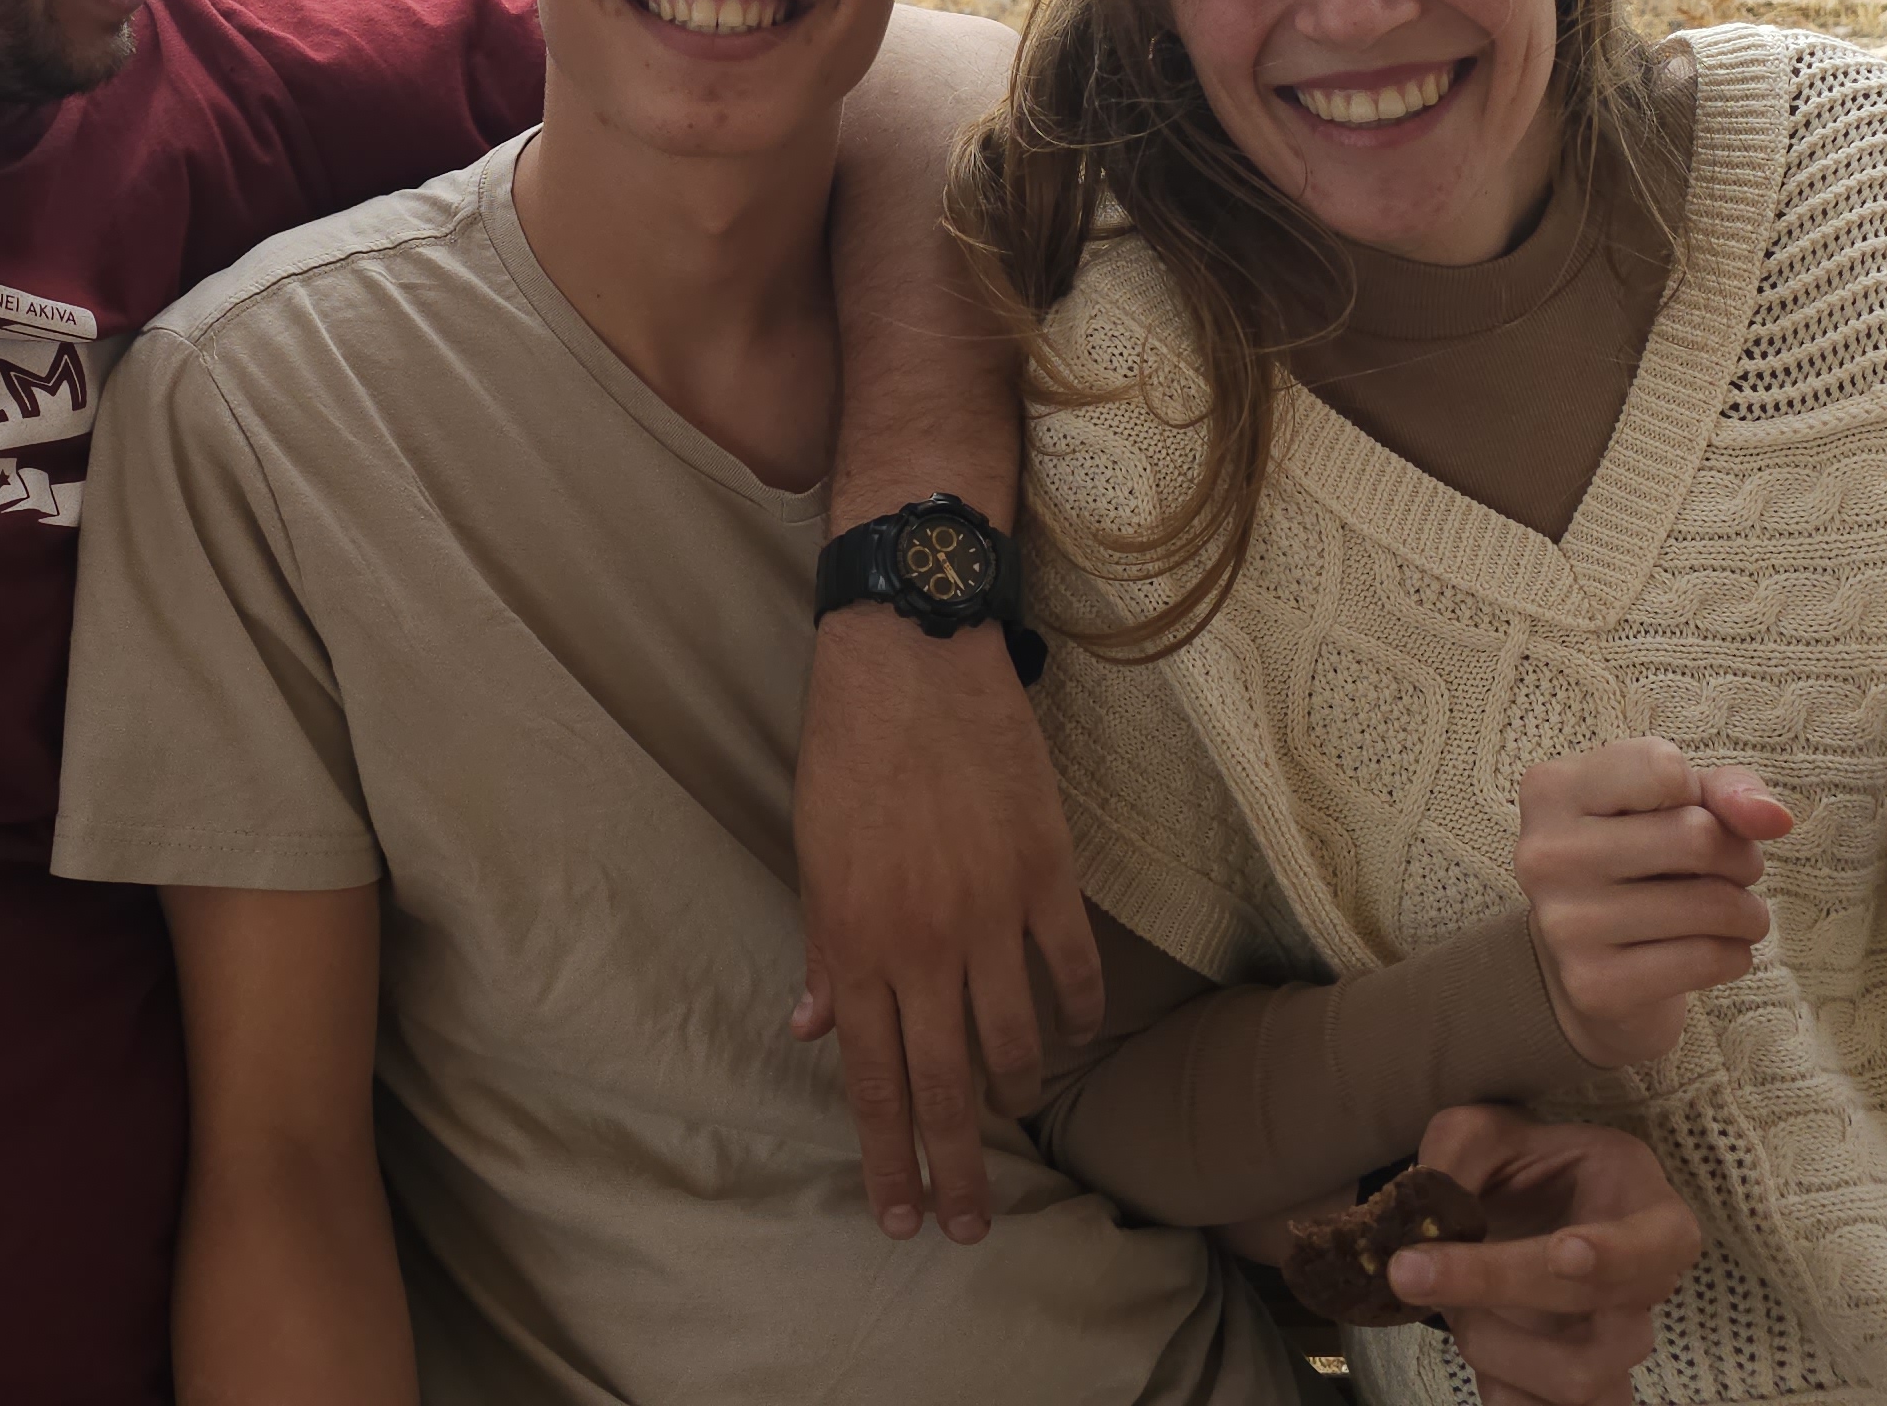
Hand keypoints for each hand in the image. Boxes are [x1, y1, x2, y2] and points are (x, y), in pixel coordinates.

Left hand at [789, 615, 1099, 1246]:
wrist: (911, 658)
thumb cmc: (846, 753)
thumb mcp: (811, 855)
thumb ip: (821, 949)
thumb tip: (812, 1028)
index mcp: (855, 944)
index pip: (871, 1079)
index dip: (888, 1155)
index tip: (901, 1217)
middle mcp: (923, 944)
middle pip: (945, 1084)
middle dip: (955, 1167)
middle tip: (967, 1229)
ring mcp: (991, 911)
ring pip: (1015, 1039)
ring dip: (1017, 1092)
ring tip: (1017, 1119)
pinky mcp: (1045, 872)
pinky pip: (1071, 968)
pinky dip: (1075, 1012)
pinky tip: (1070, 1036)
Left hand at [1392, 1105, 1702, 1405]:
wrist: (1520, 1217)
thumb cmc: (1521, 1169)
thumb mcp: (1482, 1134)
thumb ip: (1453, 1158)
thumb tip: (1422, 1217)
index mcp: (1649, 1210)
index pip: (1660, 1242)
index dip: (1616, 1255)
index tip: (1561, 1253)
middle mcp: (1648, 1289)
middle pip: (1602, 1317)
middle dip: (1498, 1290)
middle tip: (1411, 1270)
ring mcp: (1620, 1349)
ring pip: (1578, 1384)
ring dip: (1493, 1349)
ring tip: (1454, 1309)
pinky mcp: (1583, 1390)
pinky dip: (1501, 1391)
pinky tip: (1477, 1353)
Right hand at [1513, 741, 1792, 1068]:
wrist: (1590, 960)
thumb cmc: (1640, 860)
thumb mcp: (1673, 803)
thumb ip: (1725, 790)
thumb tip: (1775, 818)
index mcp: (1551, 790)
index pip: (1664, 769)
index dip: (1700, 795)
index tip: (1686, 814)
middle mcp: (1545, 854)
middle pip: (1697, 836)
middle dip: (1740, 857)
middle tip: (1733, 871)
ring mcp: (1565, 924)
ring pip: (1712, 905)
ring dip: (1747, 912)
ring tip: (1733, 913)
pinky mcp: (1595, 985)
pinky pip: (1708, 960)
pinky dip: (1736, 955)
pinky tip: (1717, 949)